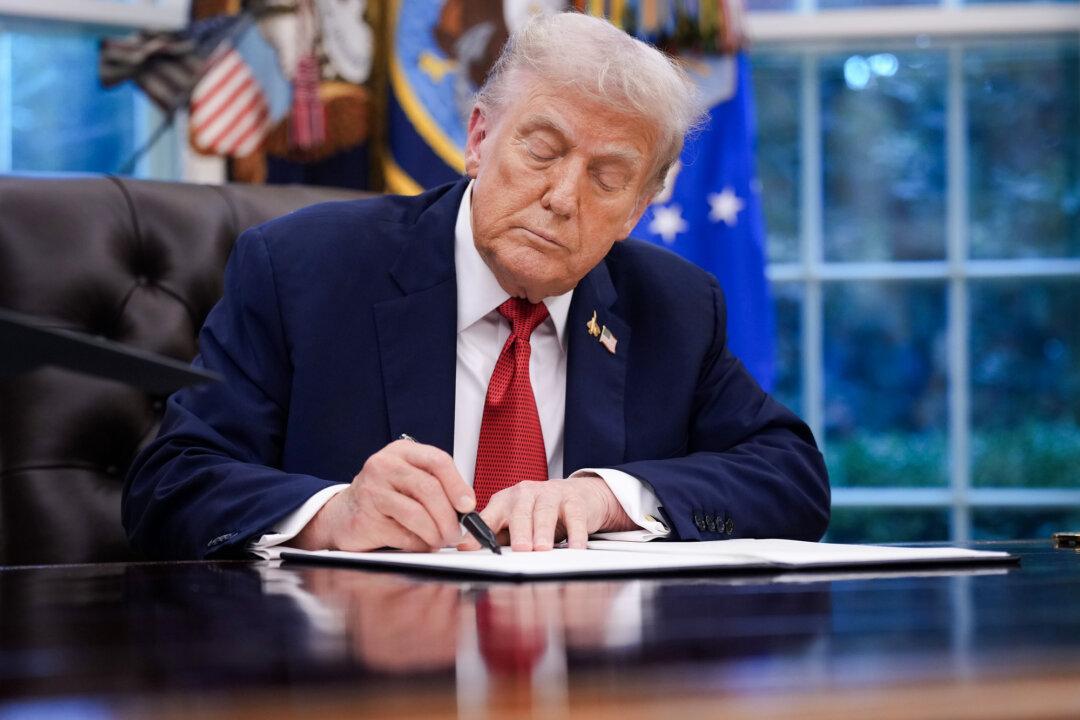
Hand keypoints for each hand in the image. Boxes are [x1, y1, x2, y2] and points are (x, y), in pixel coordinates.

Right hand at [294, 439, 474, 551]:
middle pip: (429, 489)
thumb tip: (467, 510)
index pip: (438, 460)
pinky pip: (404, 535)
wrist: (342, 515)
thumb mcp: (409, 479)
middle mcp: (384, 465)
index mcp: (402, 451)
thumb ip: (436, 487)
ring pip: (417, 514)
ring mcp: (372, 491)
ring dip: (436, 533)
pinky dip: (419, 544)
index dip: (458, 485)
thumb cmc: (384, 497)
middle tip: (457, 533)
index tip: (468, 505)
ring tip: (441, 540)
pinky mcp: (366, 518)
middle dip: (449, 516)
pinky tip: (420, 543)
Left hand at [457, 475, 635, 551]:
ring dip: (543, 530)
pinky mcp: (573, 499)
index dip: (478, 531)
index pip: (488, 516)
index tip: (468, 547)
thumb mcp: (516, 523)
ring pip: (545, 511)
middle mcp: (525, 493)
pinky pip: (574, 516)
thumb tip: (471, 552)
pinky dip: (575, 533)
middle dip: (519, 530)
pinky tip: (575, 547)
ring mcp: (550, 493)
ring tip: (542, 548)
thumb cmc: (540, 512)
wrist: (578, 494)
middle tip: (520, 549)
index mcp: (505, 501)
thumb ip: (497, 536)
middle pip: (520, 511)